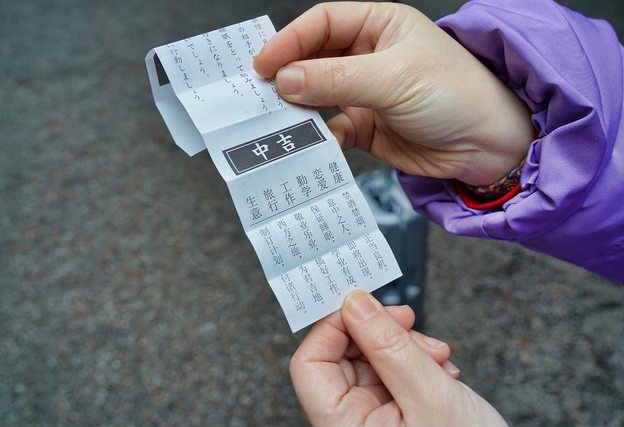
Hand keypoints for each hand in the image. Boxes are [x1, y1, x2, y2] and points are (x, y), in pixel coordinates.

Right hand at [254, 2, 531, 184]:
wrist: (488, 146)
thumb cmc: (456, 94)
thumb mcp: (393, 77)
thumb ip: (336, 79)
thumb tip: (286, 80)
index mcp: (379, 27)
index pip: (322, 24)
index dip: (290, 41)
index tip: (263, 64)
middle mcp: (368, 57)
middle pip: (314, 60)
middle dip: (288, 76)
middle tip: (260, 94)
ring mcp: (365, 94)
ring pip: (317, 97)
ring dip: (298, 109)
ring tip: (276, 120)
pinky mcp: (366, 128)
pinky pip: (330, 130)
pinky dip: (317, 138)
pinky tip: (308, 144)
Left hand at [290, 291, 506, 425]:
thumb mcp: (430, 395)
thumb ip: (390, 347)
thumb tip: (355, 303)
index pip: (310, 365)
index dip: (332, 327)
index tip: (362, 302)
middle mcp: (351, 424)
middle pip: (342, 357)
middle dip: (379, 334)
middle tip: (410, 321)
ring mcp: (372, 420)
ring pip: (371, 361)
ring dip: (405, 347)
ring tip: (438, 355)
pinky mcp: (394, 415)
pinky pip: (393, 375)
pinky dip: (417, 363)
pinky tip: (443, 371)